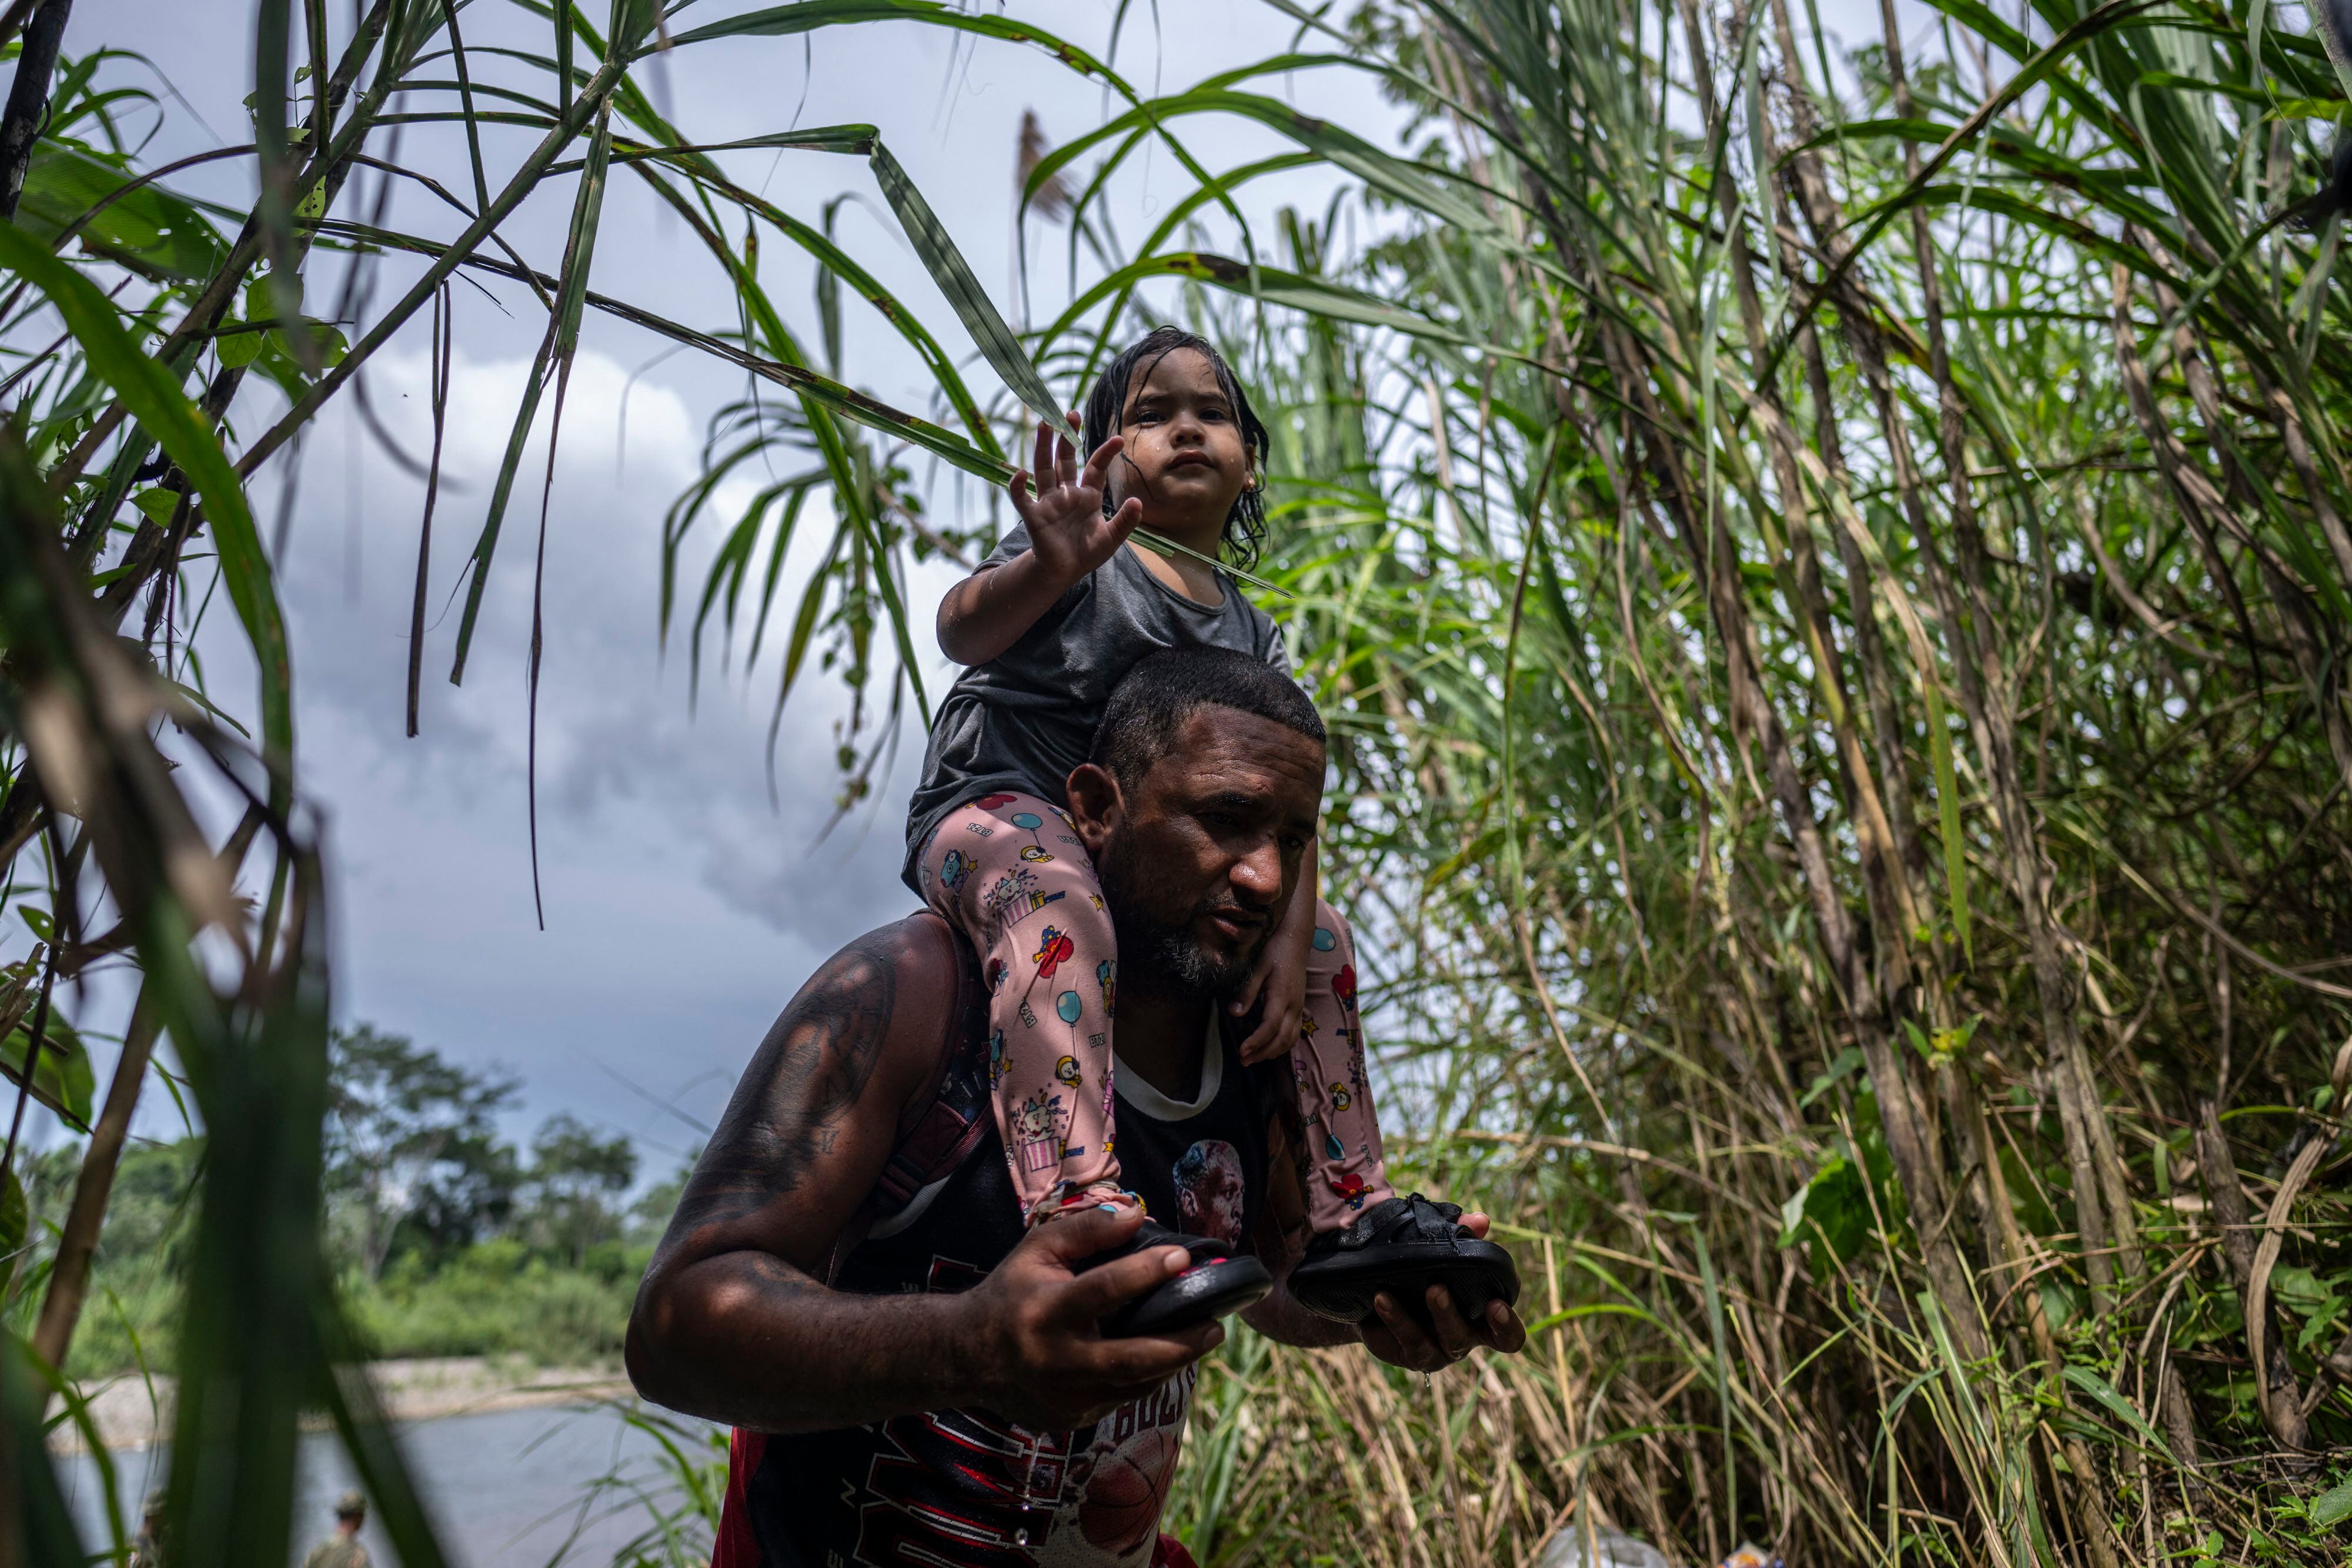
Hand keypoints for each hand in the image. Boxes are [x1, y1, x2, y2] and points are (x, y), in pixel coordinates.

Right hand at [962, 1205, 1222, 1427]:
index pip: (1104, 1290)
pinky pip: (1121, 1400)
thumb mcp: (1038, 1250)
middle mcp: (1056, 1360)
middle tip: (1216, 1326)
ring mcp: (1063, 1397)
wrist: (967, 1356)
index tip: (1184, 1256)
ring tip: (1204, 1338)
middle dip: (1181, 1344)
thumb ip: (1086, 1229)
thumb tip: (1138, 1214)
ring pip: (1134, 1386)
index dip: (1146, 1271)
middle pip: (1131, 1360)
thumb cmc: (1011, 1292)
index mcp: (1045, 1311)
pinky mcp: (1069, 1418)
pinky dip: (1149, 1378)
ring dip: (1174, 1362)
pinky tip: (1168, 1357)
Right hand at [1010, 415, 1143, 588]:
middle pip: (1065, 459)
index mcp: (1087, 496)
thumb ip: (1125, 522)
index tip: (1119, 439)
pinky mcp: (1033, 516)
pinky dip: (1017, 487)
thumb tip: (1138, 501)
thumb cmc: (1086, 554)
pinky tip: (1020, 473)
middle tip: (1071, 413)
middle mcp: (1067, 493)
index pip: (1095, 467)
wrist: (1064, 573)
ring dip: (1043, 447)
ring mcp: (1048, 502)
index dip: (1105, 453)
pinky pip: (1022, 499)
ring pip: (1044, 469)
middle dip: (1067, 437)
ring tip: (1045, 424)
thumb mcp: (1111, 539)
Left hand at [1230, 939, 1306, 1066]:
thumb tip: (1234, 1014)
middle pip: (1282, 1039)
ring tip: (1253, 1058)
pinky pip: (1294, 1033)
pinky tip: (1268, 1047)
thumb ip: (1247, 992)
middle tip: (1243, 1060)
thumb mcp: (1257, 968)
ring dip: (1272, 1052)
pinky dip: (1282, 1044)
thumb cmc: (1275, 951)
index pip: (1270, 1027)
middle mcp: (1294, 1006)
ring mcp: (1299, 1007)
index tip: (1240, 1051)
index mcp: (1282, 996)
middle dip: (1262, 1053)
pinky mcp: (1299, 1007)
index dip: (1256, 1042)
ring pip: (1291, 1039)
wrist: (1296, 940)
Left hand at [1357, 1213, 1528, 1371]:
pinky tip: (1382, 1297)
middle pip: (1464, 1338)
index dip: (1506, 1325)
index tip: (1496, 1303)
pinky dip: (1394, 1317)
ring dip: (1419, 1316)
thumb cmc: (1428, 1270)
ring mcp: (1435, 1351)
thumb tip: (1480, 1221)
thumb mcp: (1444, 1250)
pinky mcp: (1409, 1353)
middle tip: (1436, 1288)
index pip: (1507, 1335)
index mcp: (1481, 1319)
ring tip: (1405, 1291)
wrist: (1384, 1292)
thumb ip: (1464, 1236)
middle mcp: (1462, 1339)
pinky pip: (1405, 1340)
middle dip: (1449, 1314)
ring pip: (1429, 1342)